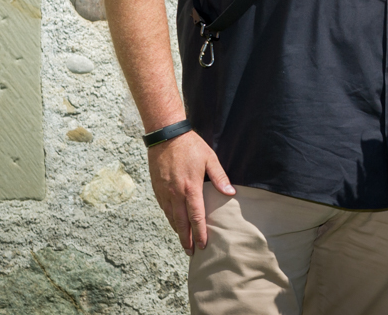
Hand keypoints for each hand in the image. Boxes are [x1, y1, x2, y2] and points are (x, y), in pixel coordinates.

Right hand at [147, 131, 235, 255]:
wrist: (166, 136)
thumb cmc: (191, 146)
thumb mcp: (210, 159)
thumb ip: (220, 177)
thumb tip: (230, 193)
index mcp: (191, 188)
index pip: (196, 217)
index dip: (200, 233)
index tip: (202, 245)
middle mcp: (176, 194)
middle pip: (181, 223)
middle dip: (186, 239)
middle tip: (191, 252)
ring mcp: (164, 192)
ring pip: (171, 218)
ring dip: (177, 231)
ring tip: (183, 242)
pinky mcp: (157, 189)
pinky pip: (164, 209)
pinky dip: (169, 219)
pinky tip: (174, 224)